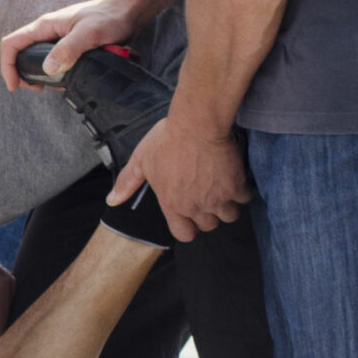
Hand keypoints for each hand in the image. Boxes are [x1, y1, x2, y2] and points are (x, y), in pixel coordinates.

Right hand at [2, 0, 141, 90]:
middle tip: (37, 89)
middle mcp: (48, 32)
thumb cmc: (110, 17)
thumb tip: (48, 69)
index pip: (12, 44)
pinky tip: (70, 80)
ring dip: (40, 75)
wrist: (129, 9)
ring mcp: (58, 38)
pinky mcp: (69, 45)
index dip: (7, 66)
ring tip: (55, 86)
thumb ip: (68, 49)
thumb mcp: (89, 33)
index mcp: (46, 26)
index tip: (14, 86)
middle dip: (22, 74)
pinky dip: (56, 73)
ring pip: (37, 59)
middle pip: (21, 54)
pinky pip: (54, 61)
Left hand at [111, 115, 250, 240]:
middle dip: (209, 214)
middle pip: (209, 225)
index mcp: (172, 204)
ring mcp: (217, 198)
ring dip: (228, 204)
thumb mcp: (141, 159)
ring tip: (222, 187)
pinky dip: (242, 189)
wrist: (197, 123)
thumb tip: (112, 201)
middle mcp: (194, 206)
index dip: (189, 227)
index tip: (192, 216)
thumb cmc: (168, 139)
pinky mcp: (235, 187)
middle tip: (208, 195)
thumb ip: (128, 182)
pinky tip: (234, 176)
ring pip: (229, 215)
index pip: (183, 234)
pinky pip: (244, 197)